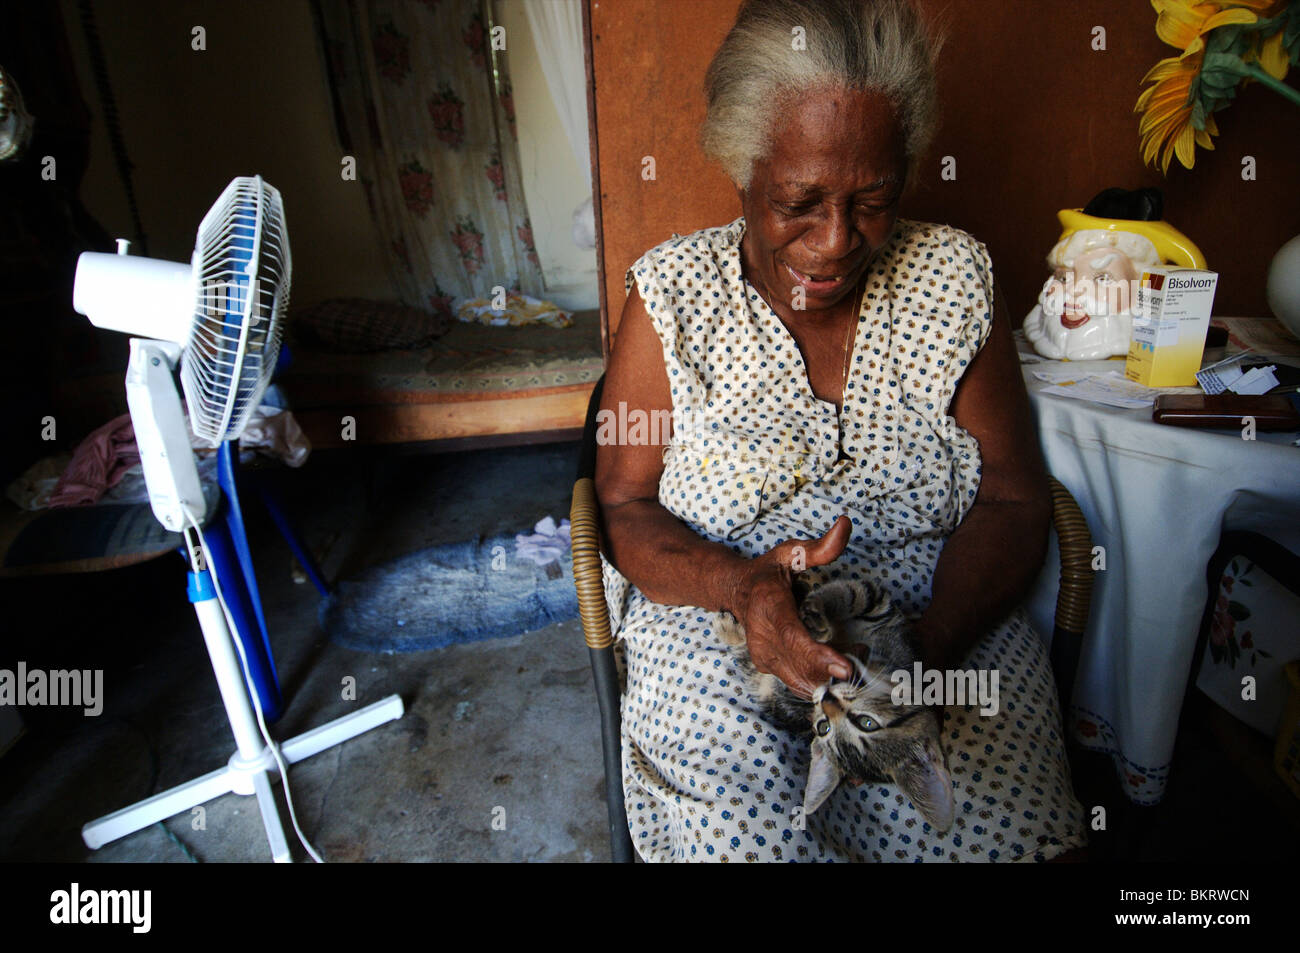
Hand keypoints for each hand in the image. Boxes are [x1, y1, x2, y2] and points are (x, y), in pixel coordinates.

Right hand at [726, 515, 853, 699]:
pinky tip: (838, 668)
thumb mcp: (790, 553)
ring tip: (853, 657)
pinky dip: (821, 682)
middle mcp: (764, 640)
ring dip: (832, 679)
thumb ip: (821, 546)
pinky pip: (799, 684)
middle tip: (862, 654)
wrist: (734, 591)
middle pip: (803, 667)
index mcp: (769, 609)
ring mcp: (765, 658)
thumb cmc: (767, 571)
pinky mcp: (770, 668)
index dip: (821, 657)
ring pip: (803, 682)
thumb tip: (845, 524)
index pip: (796, 640)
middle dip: (837, 670)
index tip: (846, 667)